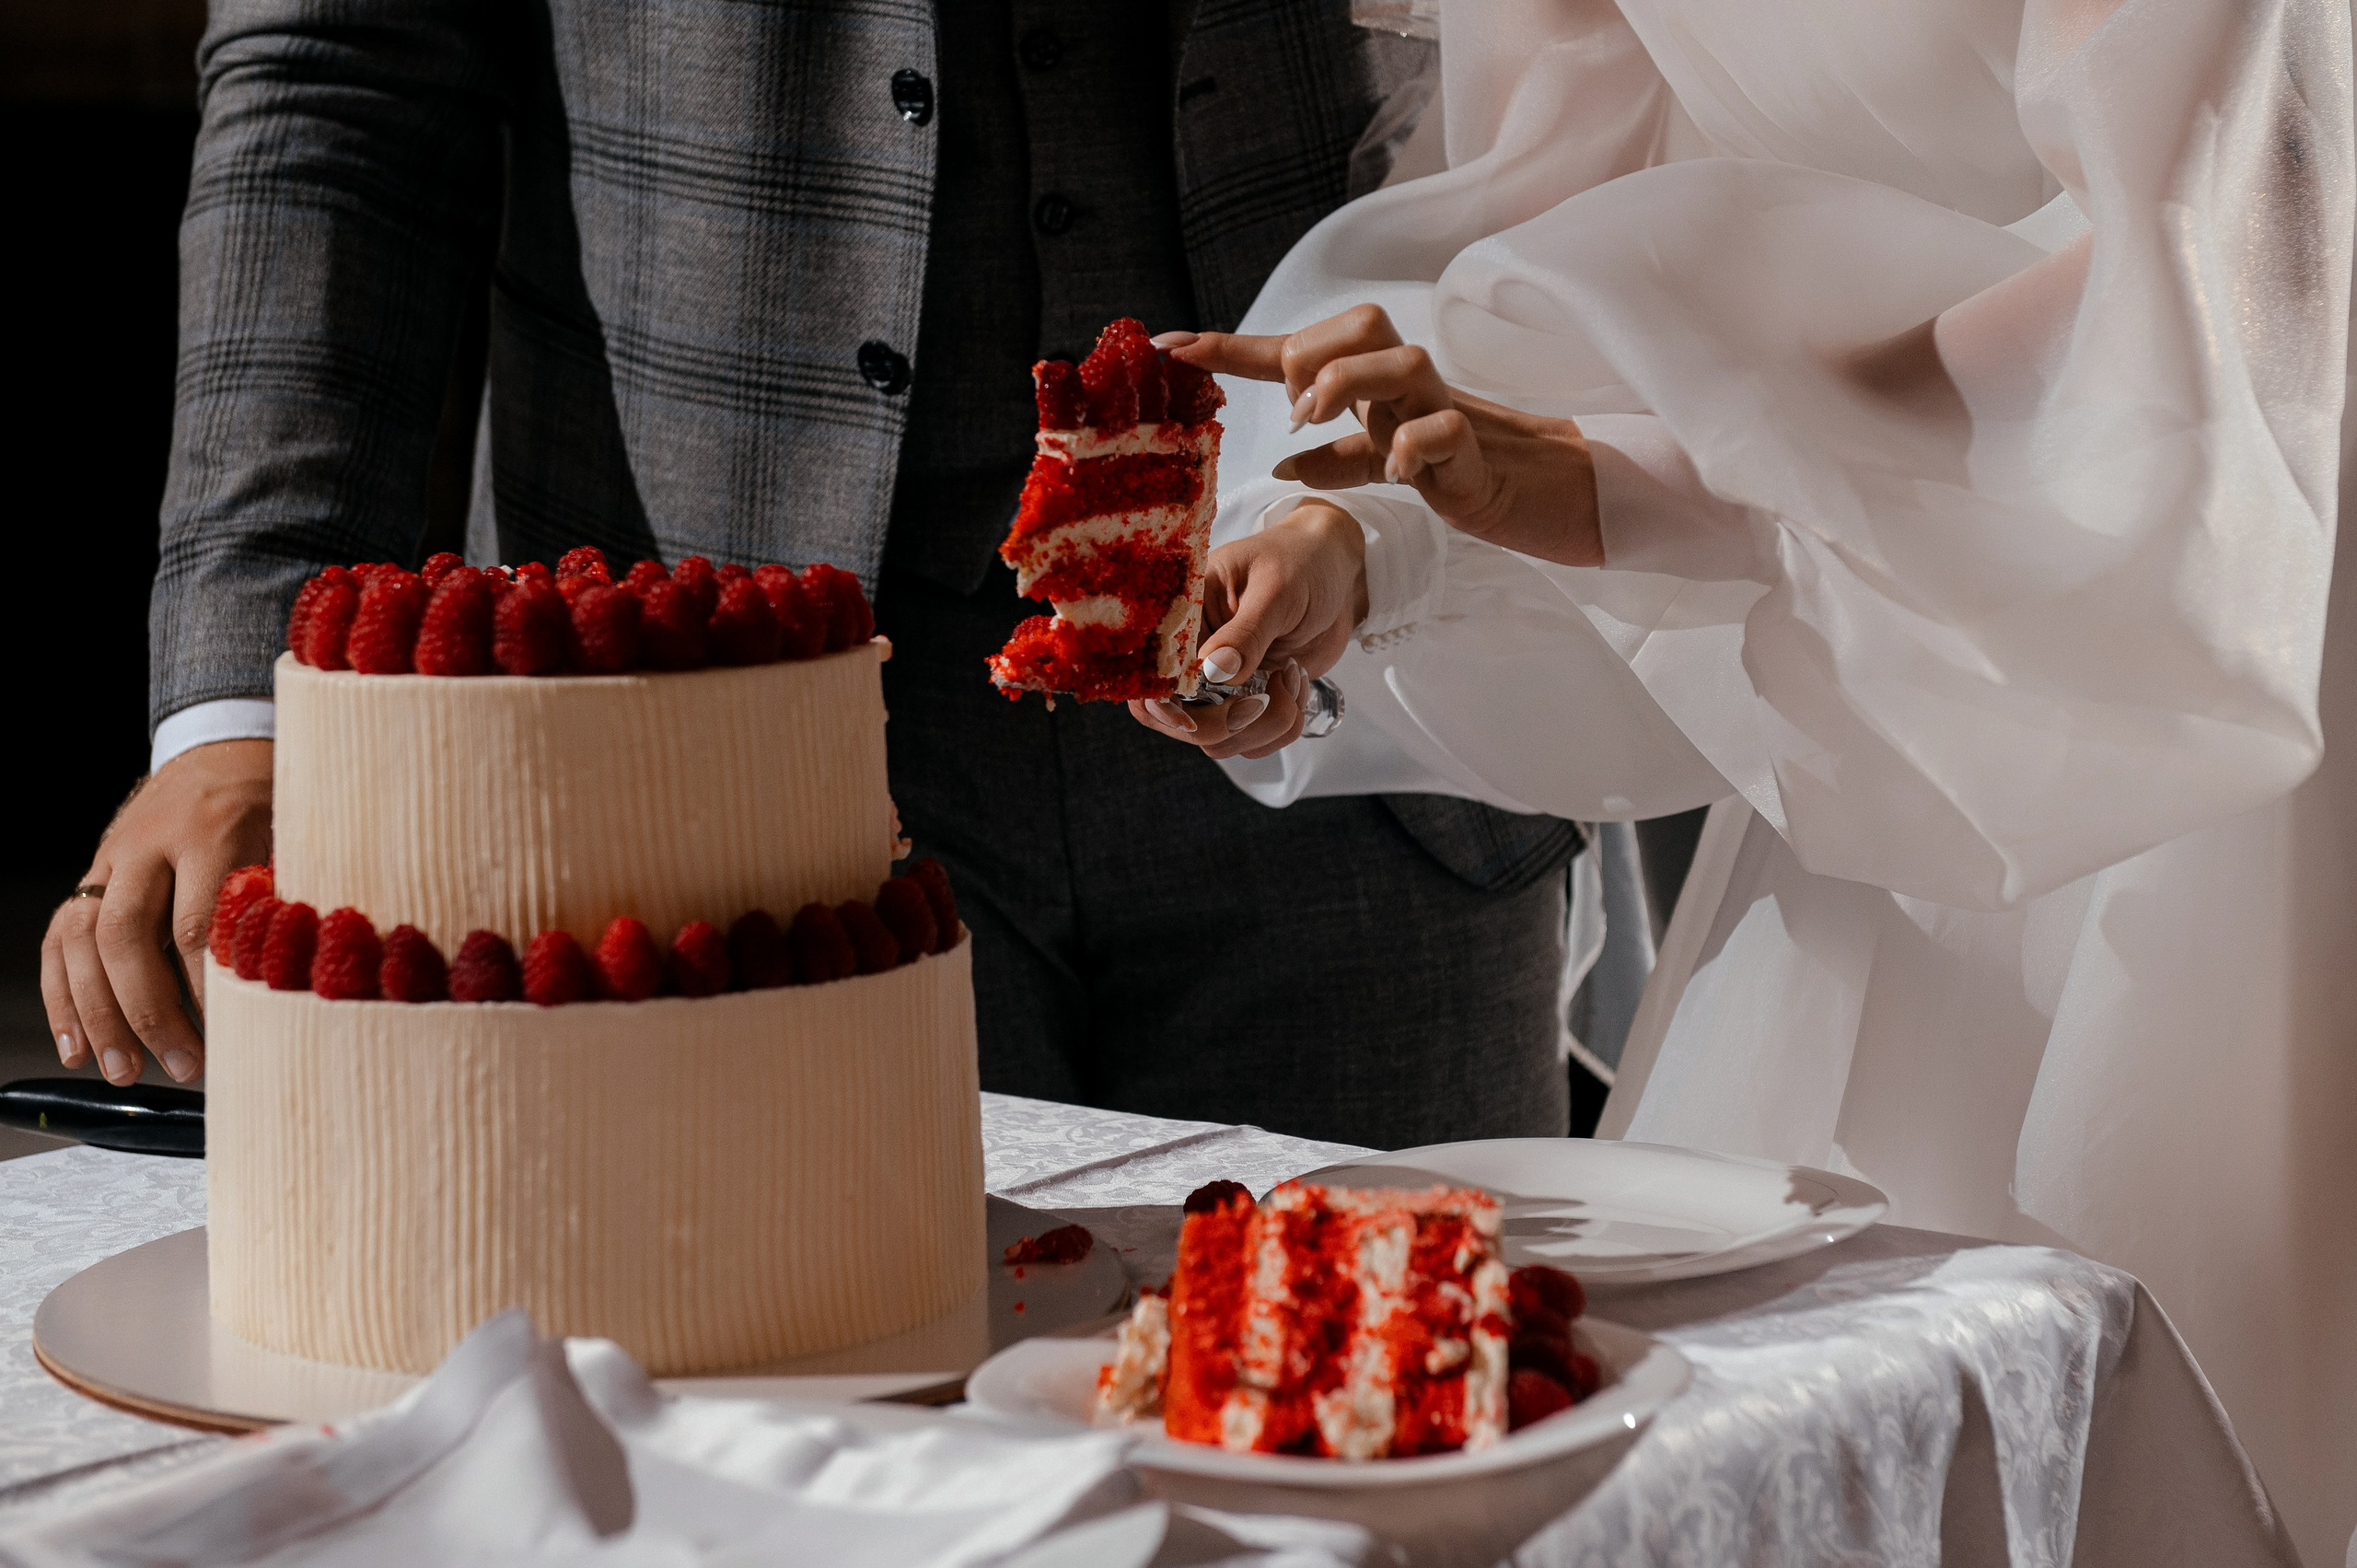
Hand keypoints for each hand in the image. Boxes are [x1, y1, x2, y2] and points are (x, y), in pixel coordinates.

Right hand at [44, 740, 272, 1084]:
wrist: (225, 746)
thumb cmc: (271, 799)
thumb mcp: (295, 834)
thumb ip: (289, 896)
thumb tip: (306, 980)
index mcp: (210, 832)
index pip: (197, 923)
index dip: (210, 989)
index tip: (233, 1038)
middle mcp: (149, 845)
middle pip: (127, 937)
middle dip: (148, 1011)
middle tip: (180, 1066)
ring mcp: (113, 859)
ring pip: (82, 940)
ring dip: (97, 1014)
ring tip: (122, 1070)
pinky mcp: (93, 873)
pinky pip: (60, 938)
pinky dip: (62, 995)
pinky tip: (76, 1043)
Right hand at [1129, 501, 1366, 759]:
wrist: (1337, 575)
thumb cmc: (1301, 564)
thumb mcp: (1276, 589)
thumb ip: (1246, 632)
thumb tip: (1214, 670)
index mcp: (1182, 617)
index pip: (1149, 672)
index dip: (1162, 704)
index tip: (1195, 713)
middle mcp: (1193, 656)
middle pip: (1179, 721)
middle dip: (1228, 723)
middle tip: (1267, 699)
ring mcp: (1221, 684)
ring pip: (1220, 740)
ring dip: (1265, 725)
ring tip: (1292, 678)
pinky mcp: (1249, 700)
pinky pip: (1253, 741)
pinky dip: (1282, 727)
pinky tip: (1297, 686)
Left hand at [1165, 305, 1602, 565]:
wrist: (1517, 485)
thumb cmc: (1439, 460)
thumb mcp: (1372, 456)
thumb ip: (1328, 456)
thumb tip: (1278, 464)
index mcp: (1368, 380)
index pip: (1292, 349)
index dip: (1227, 348)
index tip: (1167, 348)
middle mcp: (1401, 381)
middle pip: (1363, 322)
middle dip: (1314, 354)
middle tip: (1294, 407)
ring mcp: (1438, 407)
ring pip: (1401, 359)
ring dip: (1347, 384)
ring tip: (1314, 423)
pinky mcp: (1468, 445)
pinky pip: (1440, 427)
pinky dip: (1408, 443)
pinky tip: (1389, 469)